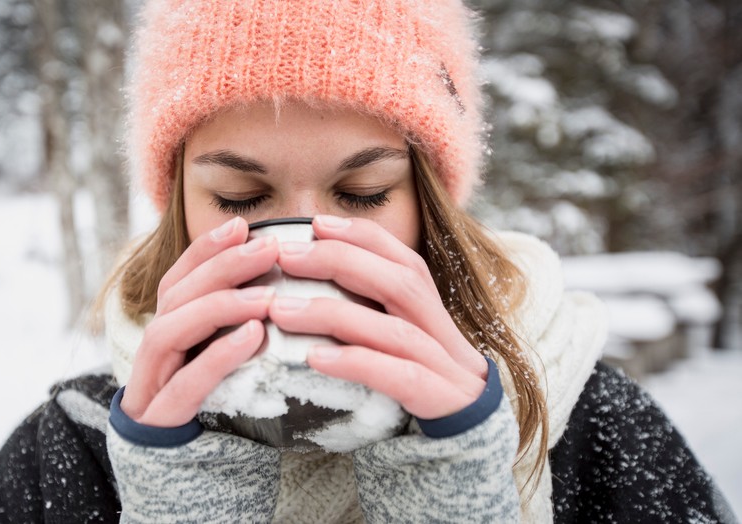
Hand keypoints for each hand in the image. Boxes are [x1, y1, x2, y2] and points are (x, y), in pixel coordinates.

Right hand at [120, 217, 278, 426]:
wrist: (181, 468)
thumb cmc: (209, 403)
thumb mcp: (222, 354)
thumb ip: (239, 320)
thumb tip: (282, 281)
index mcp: (168, 329)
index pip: (178, 278)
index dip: (205, 249)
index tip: (242, 226)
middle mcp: (152, 350)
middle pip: (174, 296)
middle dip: (220, 267)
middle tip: (268, 248)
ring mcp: (150, 383)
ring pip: (169, 330)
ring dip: (219, 305)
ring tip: (267, 296)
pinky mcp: (160, 416)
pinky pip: (185, 381)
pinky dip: (218, 354)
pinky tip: (253, 337)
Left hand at [267, 215, 487, 419]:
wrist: (469, 444)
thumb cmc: (420, 386)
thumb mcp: (397, 343)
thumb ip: (368, 314)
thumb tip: (308, 284)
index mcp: (431, 311)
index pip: (402, 258)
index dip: (362, 236)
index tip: (315, 223)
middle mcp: (441, 331)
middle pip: (400, 282)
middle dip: (341, 261)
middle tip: (286, 256)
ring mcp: (445, 367)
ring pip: (393, 330)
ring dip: (334, 314)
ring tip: (280, 310)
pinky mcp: (441, 402)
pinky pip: (399, 378)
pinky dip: (356, 363)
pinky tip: (314, 359)